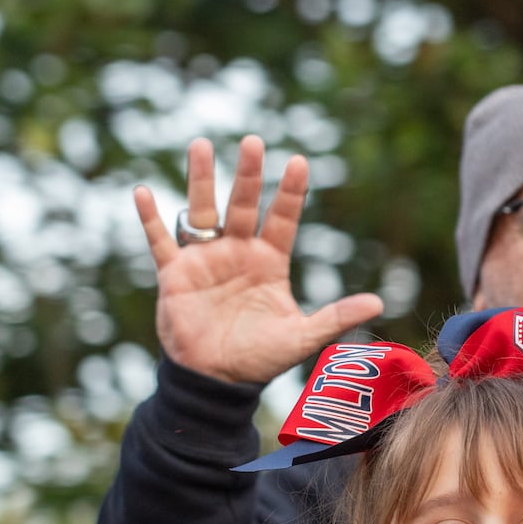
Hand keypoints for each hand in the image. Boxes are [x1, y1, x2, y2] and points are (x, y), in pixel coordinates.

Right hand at [134, 136, 383, 384]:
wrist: (216, 381)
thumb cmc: (259, 359)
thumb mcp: (301, 337)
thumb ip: (335, 317)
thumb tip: (379, 302)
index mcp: (269, 261)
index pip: (283, 218)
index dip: (291, 192)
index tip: (300, 161)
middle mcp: (237, 251)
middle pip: (244, 204)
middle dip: (248, 174)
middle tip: (254, 142)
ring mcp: (205, 259)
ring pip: (202, 211)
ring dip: (201, 180)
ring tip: (202, 145)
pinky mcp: (175, 274)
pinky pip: (160, 241)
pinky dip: (151, 218)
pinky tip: (143, 192)